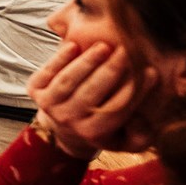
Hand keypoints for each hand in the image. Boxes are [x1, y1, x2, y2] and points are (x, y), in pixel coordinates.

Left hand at [27, 41, 157, 156]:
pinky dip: (59, 58)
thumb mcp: (127, 139)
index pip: (116, 110)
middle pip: (91, 93)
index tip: (150, 71)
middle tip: (126, 51)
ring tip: (104, 46)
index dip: (134, 91)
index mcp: (93, 134)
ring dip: (86, 61)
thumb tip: (140, 119)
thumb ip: (141, 134)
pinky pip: (48, 72)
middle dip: (110, 70)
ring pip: (68, 81)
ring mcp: (49, 106)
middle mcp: (68, 121)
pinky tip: (73, 45)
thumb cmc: (105, 127)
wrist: (66, 126)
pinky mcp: (35, 90)